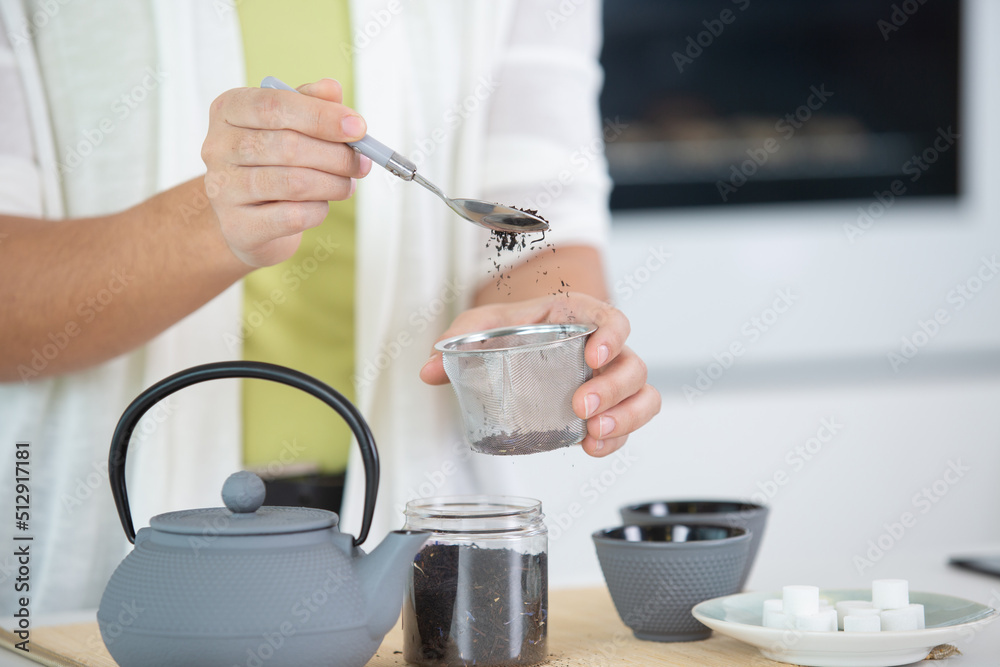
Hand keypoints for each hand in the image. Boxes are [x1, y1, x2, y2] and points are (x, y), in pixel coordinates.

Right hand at [201, 79, 372, 266]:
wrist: (250, 217)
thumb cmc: (272, 162)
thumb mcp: (288, 124)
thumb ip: (310, 103)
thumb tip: (332, 89)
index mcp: (228, 110)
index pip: (274, 105)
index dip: (321, 116)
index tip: (358, 127)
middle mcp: (217, 147)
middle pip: (288, 145)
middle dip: (336, 155)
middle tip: (361, 163)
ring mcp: (223, 189)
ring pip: (293, 182)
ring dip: (333, 184)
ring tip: (347, 184)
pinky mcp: (238, 226)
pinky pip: (293, 216)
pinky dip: (319, 210)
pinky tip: (322, 205)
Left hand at [420, 294, 660, 456]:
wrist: (520, 337)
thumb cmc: (511, 327)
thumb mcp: (482, 325)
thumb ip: (458, 342)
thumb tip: (428, 369)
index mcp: (578, 316)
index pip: (612, 318)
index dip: (612, 335)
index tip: (594, 354)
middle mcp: (602, 347)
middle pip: (633, 363)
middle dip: (614, 389)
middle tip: (582, 408)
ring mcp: (609, 378)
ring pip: (642, 394)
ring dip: (625, 417)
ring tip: (594, 434)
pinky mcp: (608, 406)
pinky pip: (629, 421)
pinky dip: (617, 438)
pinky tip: (592, 448)